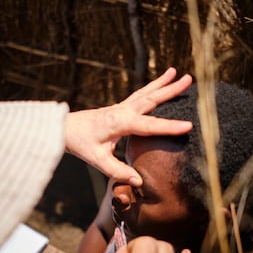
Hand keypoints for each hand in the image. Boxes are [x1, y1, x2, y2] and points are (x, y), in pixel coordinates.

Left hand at [64, 67, 191, 185]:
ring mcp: (121, 107)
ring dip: (162, 83)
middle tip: (188, 79)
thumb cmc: (80, 143)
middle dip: (171, 90)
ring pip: (146, 93)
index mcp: (119, 123)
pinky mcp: (119, 107)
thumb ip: (118, 170)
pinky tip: (158, 83)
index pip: (149, 125)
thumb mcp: (98, 160)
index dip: (169, 127)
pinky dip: (150, 87)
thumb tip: (139, 181)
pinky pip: (139, 95)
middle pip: (151, 99)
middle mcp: (122, 110)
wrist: (63, 128)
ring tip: (176, 72)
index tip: (189, 126)